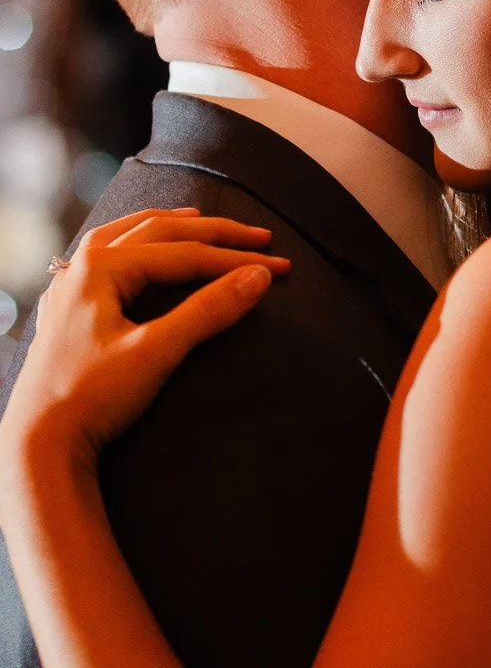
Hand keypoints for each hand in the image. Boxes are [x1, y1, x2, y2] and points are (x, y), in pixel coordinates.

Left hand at [0, 208, 289, 480]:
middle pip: (162, 231)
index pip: (185, 253)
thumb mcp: (156, 352)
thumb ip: (208, 311)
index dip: (235, 259)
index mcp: (101, 266)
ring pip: (133, 235)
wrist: (36, 443)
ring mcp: (72, 282)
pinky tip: (149, 248)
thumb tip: (258, 278)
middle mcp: (84, 263)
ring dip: (176, 228)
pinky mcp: (70, 304)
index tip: (278, 266)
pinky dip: (143, 244)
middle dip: (215, 235)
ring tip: (206, 223)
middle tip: (260, 238)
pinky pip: (112, 253)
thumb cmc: (91, 398)